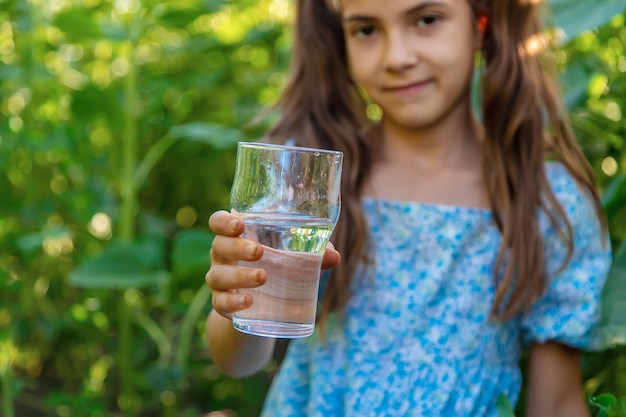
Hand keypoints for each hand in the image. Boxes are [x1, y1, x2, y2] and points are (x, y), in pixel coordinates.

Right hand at [206, 210, 340, 319]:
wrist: (259, 310)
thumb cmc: (276, 269)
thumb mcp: (292, 258)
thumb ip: (312, 253)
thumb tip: (334, 256)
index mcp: (236, 237)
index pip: (218, 222)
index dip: (224, 221)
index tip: (239, 223)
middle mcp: (222, 256)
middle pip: (219, 246)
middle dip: (238, 247)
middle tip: (259, 251)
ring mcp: (219, 280)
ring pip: (218, 276)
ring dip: (239, 275)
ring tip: (262, 277)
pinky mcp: (222, 304)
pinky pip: (220, 304)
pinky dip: (233, 303)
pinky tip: (248, 302)